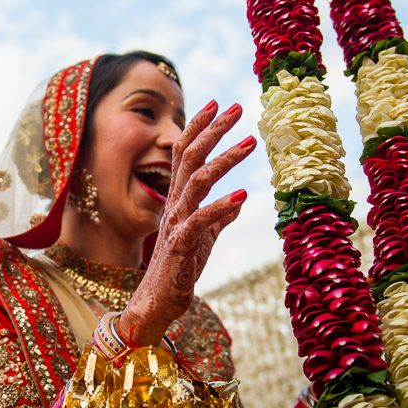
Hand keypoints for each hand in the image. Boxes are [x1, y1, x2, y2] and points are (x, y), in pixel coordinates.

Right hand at [117, 101, 255, 345]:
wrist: (156, 304)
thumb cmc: (179, 270)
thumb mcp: (205, 238)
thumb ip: (218, 217)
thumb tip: (239, 200)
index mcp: (178, 199)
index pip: (184, 152)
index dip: (200, 126)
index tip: (219, 104)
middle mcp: (174, 204)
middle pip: (190, 156)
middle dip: (213, 129)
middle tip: (237, 107)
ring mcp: (175, 223)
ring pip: (197, 181)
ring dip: (225, 159)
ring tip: (250, 143)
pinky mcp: (180, 246)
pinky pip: (200, 221)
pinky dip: (221, 207)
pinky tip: (243, 196)